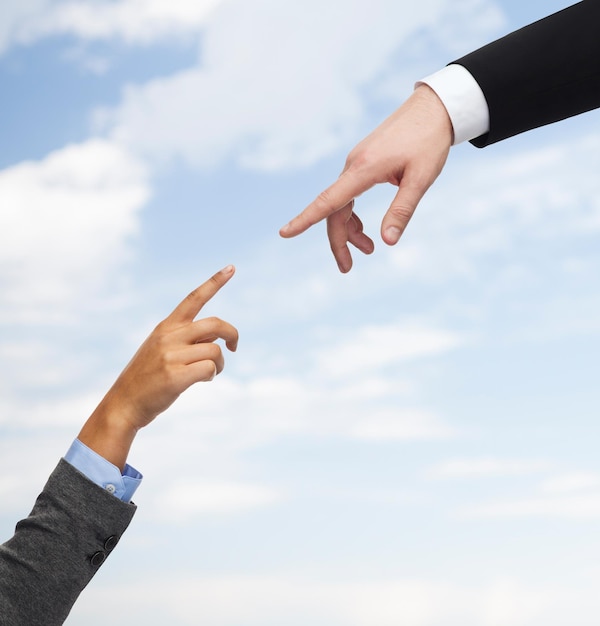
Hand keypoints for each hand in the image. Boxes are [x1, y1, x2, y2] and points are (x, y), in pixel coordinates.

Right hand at [78, 265, 238, 468]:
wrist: (123, 404)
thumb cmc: (147, 378)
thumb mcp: (161, 349)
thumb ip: (186, 339)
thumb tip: (217, 341)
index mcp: (166, 326)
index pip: (193, 298)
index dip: (214, 282)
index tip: (231, 267)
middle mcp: (168, 336)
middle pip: (215, 324)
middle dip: (232, 334)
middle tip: (235, 347)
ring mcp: (171, 356)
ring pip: (215, 351)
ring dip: (220, 363)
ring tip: (211, 372)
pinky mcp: (175, 377)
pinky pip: (210, 369)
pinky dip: (212, 375)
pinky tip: (203, 380)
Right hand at [279, 85, 452, 271]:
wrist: (433, 108)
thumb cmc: (429, 141)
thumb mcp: (421, 179)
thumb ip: (402, 210)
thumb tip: (388, 242)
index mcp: (363, 169)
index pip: (328, 201)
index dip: (305, 219)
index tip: (284, 233)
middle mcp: (353, 166)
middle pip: (334, 211)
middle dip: (337, 242)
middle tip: (347, 269)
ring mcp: (356, 164)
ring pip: (341, 204)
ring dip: (349, 231)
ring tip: (368, 250)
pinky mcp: (363, 163)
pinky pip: (348, 195)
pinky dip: (354, 215)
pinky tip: (367, 229)